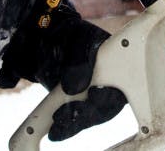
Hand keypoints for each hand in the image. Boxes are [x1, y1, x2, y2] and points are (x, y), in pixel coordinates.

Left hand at [0, 0, 126, 138]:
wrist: (44, 40)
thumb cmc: (66, 34)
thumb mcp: (75, 41)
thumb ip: (78, 61)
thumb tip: (76, 88)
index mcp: (116, 61)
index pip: (121, 85)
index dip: (111, 94)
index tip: (95, 94)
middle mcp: (108, 80)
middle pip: (108, 106)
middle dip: (90, 114)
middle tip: (71, 113)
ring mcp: (93, 92)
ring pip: (92, 116)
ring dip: (76, 123)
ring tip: (58, 125)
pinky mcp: (78, 101)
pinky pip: (78, 119)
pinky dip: (68, 127)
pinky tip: (55, 131)